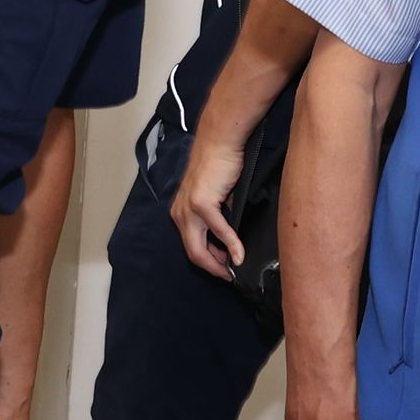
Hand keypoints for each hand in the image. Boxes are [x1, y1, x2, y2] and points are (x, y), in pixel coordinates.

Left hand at [171, 127, 247, 277]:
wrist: (220, 143)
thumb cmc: (220, 167)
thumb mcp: (216, 199)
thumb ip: (217, 220)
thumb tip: (228, 241)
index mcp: (181, 213)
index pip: (191, 246)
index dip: (207, 262)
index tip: (223, 269)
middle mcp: (180, 213)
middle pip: (193, 252)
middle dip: (211, 268)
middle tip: (228, 276)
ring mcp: (188, 209)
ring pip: (199, 247)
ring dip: (218, 261)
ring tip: (234, 268)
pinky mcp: (201, 203)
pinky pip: (217, 230)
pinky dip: (230, 244)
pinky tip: (239, 253)